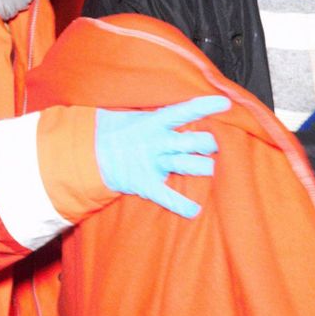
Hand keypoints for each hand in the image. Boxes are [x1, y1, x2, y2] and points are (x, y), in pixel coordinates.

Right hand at [94, 95, 231, 217]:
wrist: (88, 152)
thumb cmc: (119, 131)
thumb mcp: (138, 116)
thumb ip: (164, 117)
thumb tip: (192, 112)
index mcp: (154, 122)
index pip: (184, 111)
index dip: (205, 107)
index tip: (226, 104)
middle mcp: (156, 142)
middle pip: (191, 141)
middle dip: (209, 143)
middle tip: (220, 144)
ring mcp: (151, 163)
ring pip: (185, 165)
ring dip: (203, 167)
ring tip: (213, 168)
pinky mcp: (144, 184)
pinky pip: (165, 196)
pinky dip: (180, 205)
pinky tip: (195, 211)